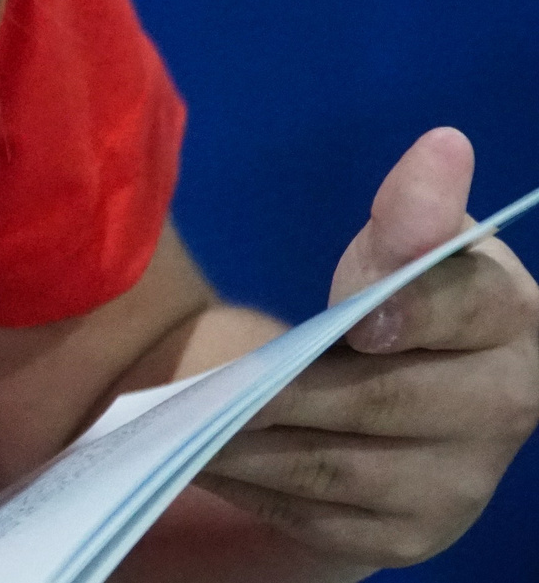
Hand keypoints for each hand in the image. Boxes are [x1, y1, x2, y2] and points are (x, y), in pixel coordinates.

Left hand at [198, 128, 538, 570]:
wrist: (406, 388)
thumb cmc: (401, 297)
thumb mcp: (403, 241)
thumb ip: (410, 208)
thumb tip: (442, 147)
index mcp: (512, 321)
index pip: (467, 310)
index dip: (415, 313)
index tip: (362, 320)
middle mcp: (503, 409)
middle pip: (382, 404)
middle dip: (285, 393)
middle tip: (206, 385)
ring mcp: (458, 484)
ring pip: (333, 469)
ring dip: (247, 447)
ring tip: (177, 422)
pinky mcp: (408, 535)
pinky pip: (314, 517)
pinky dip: (249, 487)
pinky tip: (202, 458)